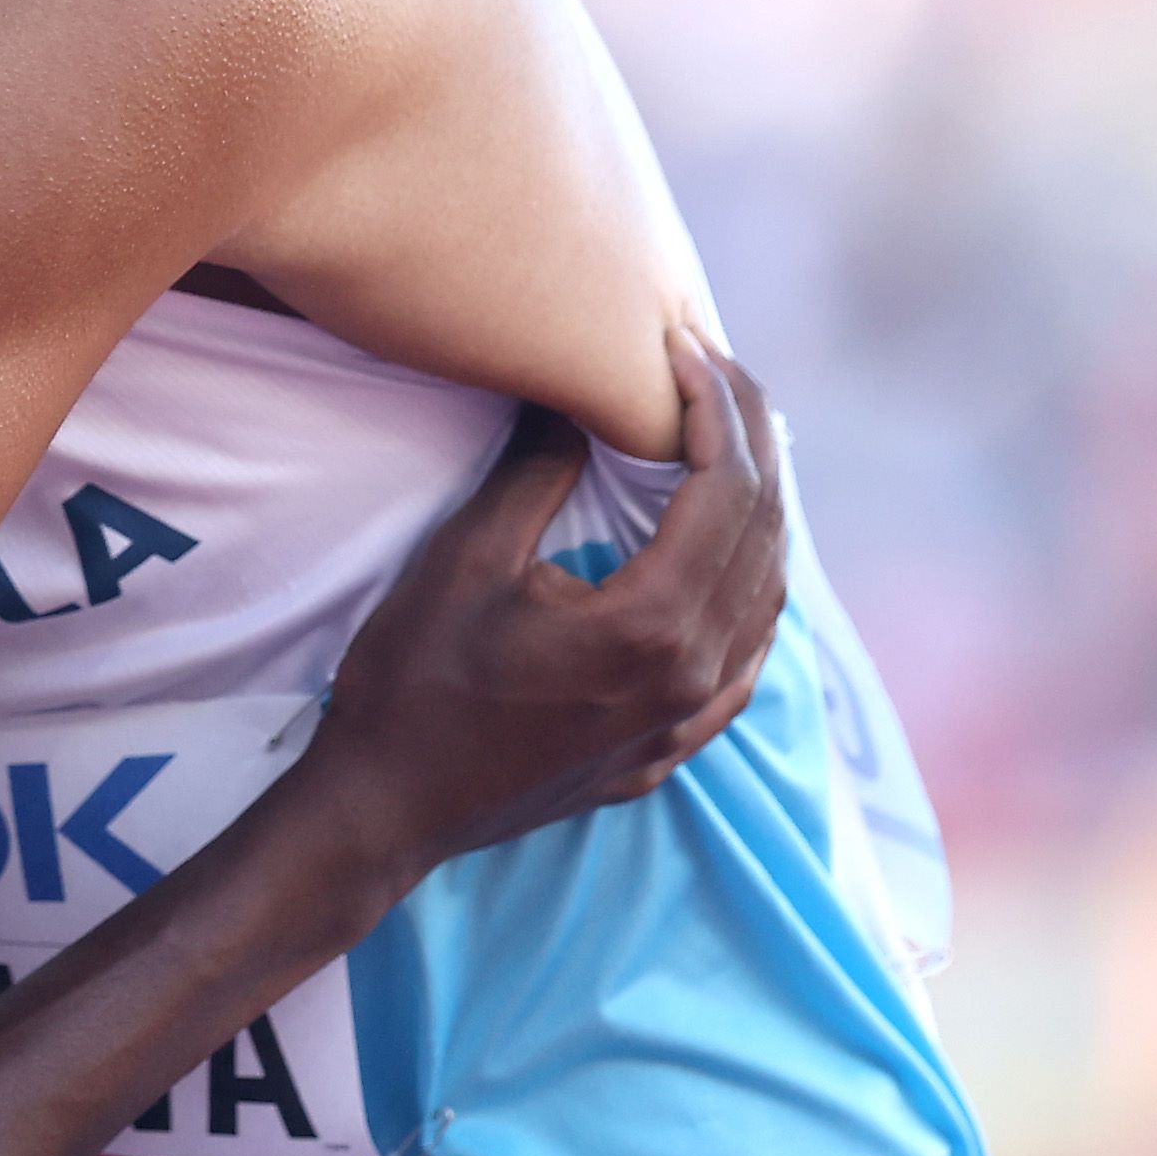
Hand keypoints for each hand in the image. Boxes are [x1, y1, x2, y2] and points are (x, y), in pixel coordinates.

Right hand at [298, 336, 789, 875]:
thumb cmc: (416, 682)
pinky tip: (738, 564)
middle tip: (718, 372)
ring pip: (767, 597)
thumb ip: (536, 472)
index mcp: (652, 625)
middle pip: (762, 536)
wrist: (389, 806)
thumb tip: (574, 399)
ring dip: (762, 512)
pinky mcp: (671, 747)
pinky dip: (755, 592)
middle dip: (749, 441)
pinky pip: (748, 658)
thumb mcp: (466, 559)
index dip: (717, 408)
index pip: (726, 491)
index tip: (686, 349)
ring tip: (732, 445)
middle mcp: (693, 675)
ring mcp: (688, 720)